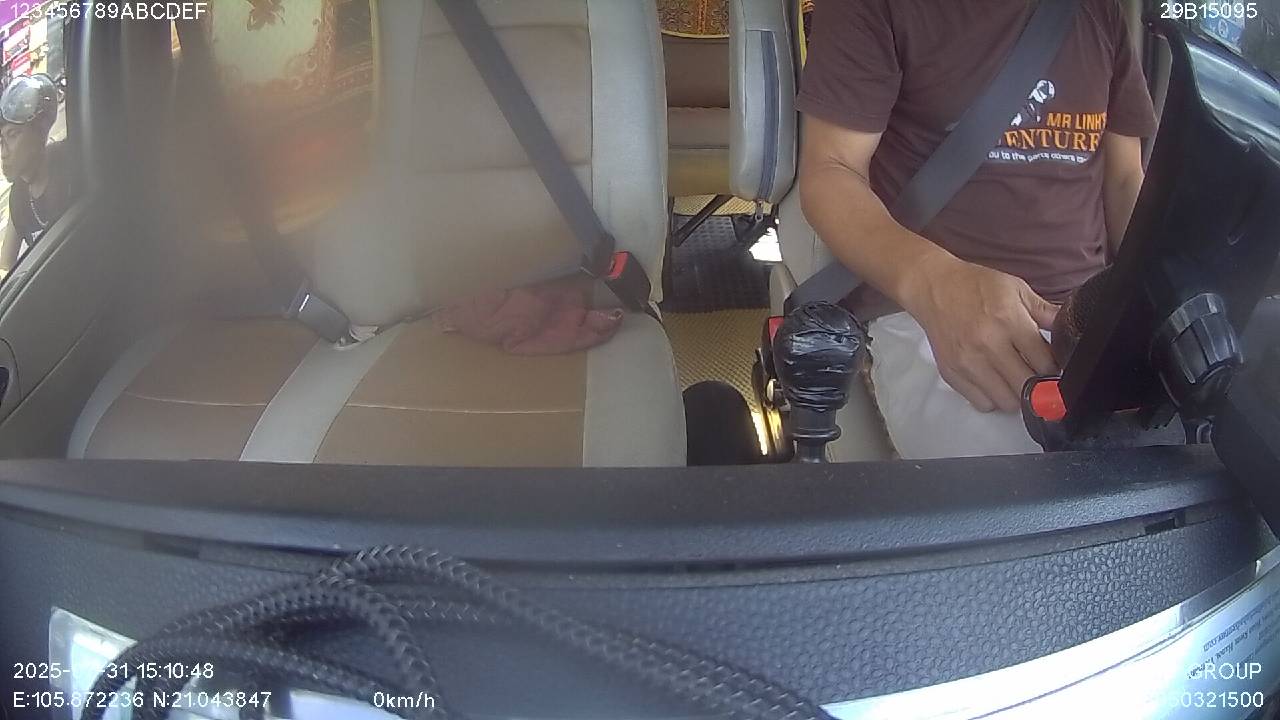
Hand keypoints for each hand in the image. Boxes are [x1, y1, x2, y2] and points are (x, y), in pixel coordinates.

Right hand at [901, 255, 1059, 412]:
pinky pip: (981, 402)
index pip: (1044, 363)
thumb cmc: (975, 285)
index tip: (1050, 364)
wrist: (933, 287)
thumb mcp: (1016, 288)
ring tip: (1013, 378)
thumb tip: (1069, 328)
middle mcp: (988, 345)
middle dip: (1036, 384)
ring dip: (1015, 394)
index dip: (1053, 367)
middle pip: (1026, 386)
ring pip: (1006, 401)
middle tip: (1034, 373)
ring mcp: (967, 362)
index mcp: (1009, 321)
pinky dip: (992, 397)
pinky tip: (993, 380)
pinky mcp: (951, 373)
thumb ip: (1045, 312)